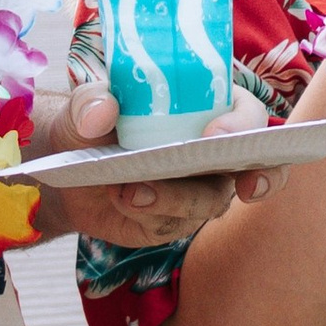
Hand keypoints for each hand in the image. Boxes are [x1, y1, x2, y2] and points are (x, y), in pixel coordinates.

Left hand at [27, 92, 281, 247]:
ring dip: (175, 198)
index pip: (248, 114)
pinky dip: (147, 213)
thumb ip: (91, 101)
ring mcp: (198, 190)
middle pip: (256, 164)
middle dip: (260, 176)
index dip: (243, 125)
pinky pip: (172, 224)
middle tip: (246, 186)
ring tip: (132, 190)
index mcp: (207, 108)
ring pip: (211, 201)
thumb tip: (104, 111)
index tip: (215, 134)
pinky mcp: (174, 221)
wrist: (66, 169)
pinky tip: (120, 199)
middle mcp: (213, 151)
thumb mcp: (84, 105)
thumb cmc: (88, 123)